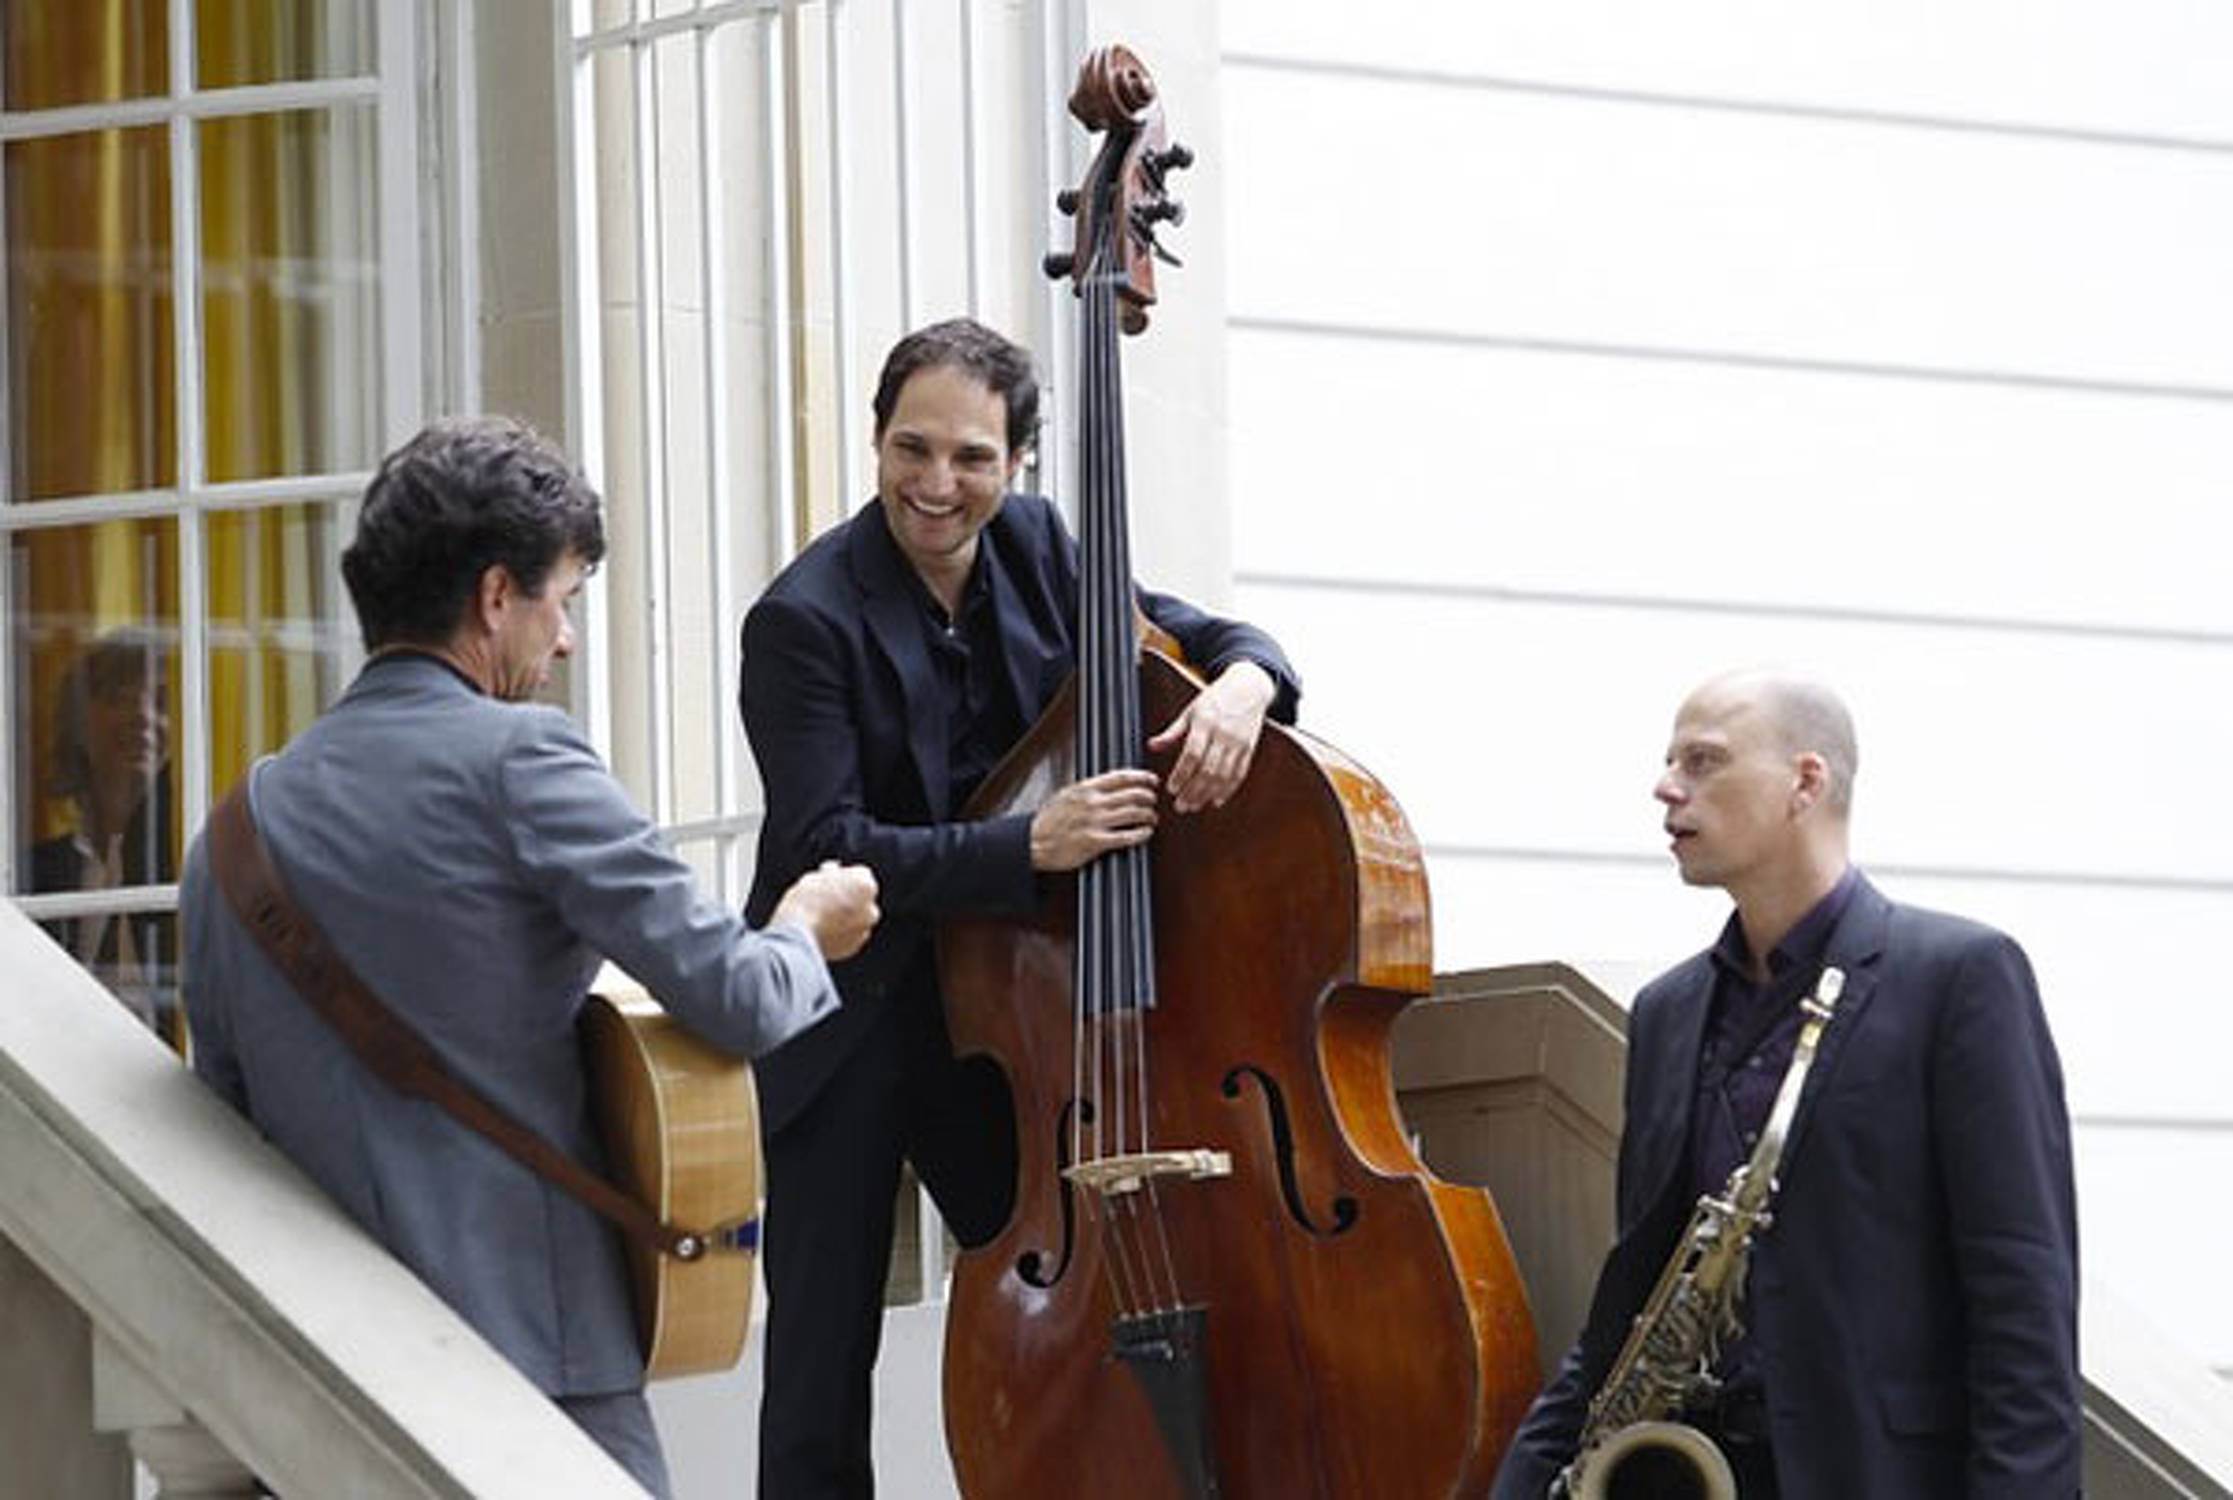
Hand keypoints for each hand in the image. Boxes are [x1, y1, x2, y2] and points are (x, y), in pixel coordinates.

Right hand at [771, 860, 879, 960]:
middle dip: (848, 898)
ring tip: (821, 918)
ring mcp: (864, 929)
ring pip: (856, 919)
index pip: (859, 875)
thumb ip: (830, 875)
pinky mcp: (854, 947)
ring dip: (845, 917)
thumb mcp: (815, 877)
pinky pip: (849, 936)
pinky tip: (823, 931)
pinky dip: (840, 933)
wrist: (798, 935)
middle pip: (861, 898)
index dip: (843, 877)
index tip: (830, 881)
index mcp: (865, 885)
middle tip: (825, 900)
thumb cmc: (804, 902)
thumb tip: (832, 873)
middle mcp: (871, 908)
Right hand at [1029, 769, 1158, 870]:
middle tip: (1153, 801)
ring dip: (1148, 815)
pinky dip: (1141, 834)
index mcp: (1085, 789)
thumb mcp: (1066, 795)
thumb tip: (1108, 785)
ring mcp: (1094, 822)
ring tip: (1152, 818)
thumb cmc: (1048, 821)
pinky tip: (1146, 833)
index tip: (1152, 780)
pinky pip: (1126, 837)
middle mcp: (1092, 803)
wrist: (1032, 841)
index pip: (1121, 777)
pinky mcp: (1095, 842)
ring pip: (1133, 813)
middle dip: (1148, 797)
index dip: (1141, 777)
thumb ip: (1088, 790)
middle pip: (1132, 794)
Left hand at [1146, 660, 1274, 812]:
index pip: (1192, 754)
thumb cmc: (1215, 699)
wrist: (1248, 687)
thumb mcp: (1190, 710)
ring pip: (1223, 775)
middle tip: (1180, 806)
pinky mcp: (1249, 748)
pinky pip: (1239, 773)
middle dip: (1193, 791)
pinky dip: (1228, 790)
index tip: (1171, 789)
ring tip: (1194, 806)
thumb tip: (1151, 746)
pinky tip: (1216, 800)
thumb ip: (1172, 732)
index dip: (1181, 774)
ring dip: (1208, 794)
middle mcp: (1223, 734)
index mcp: (1205, 723)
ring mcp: (1238, 742)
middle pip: (1208, 770)